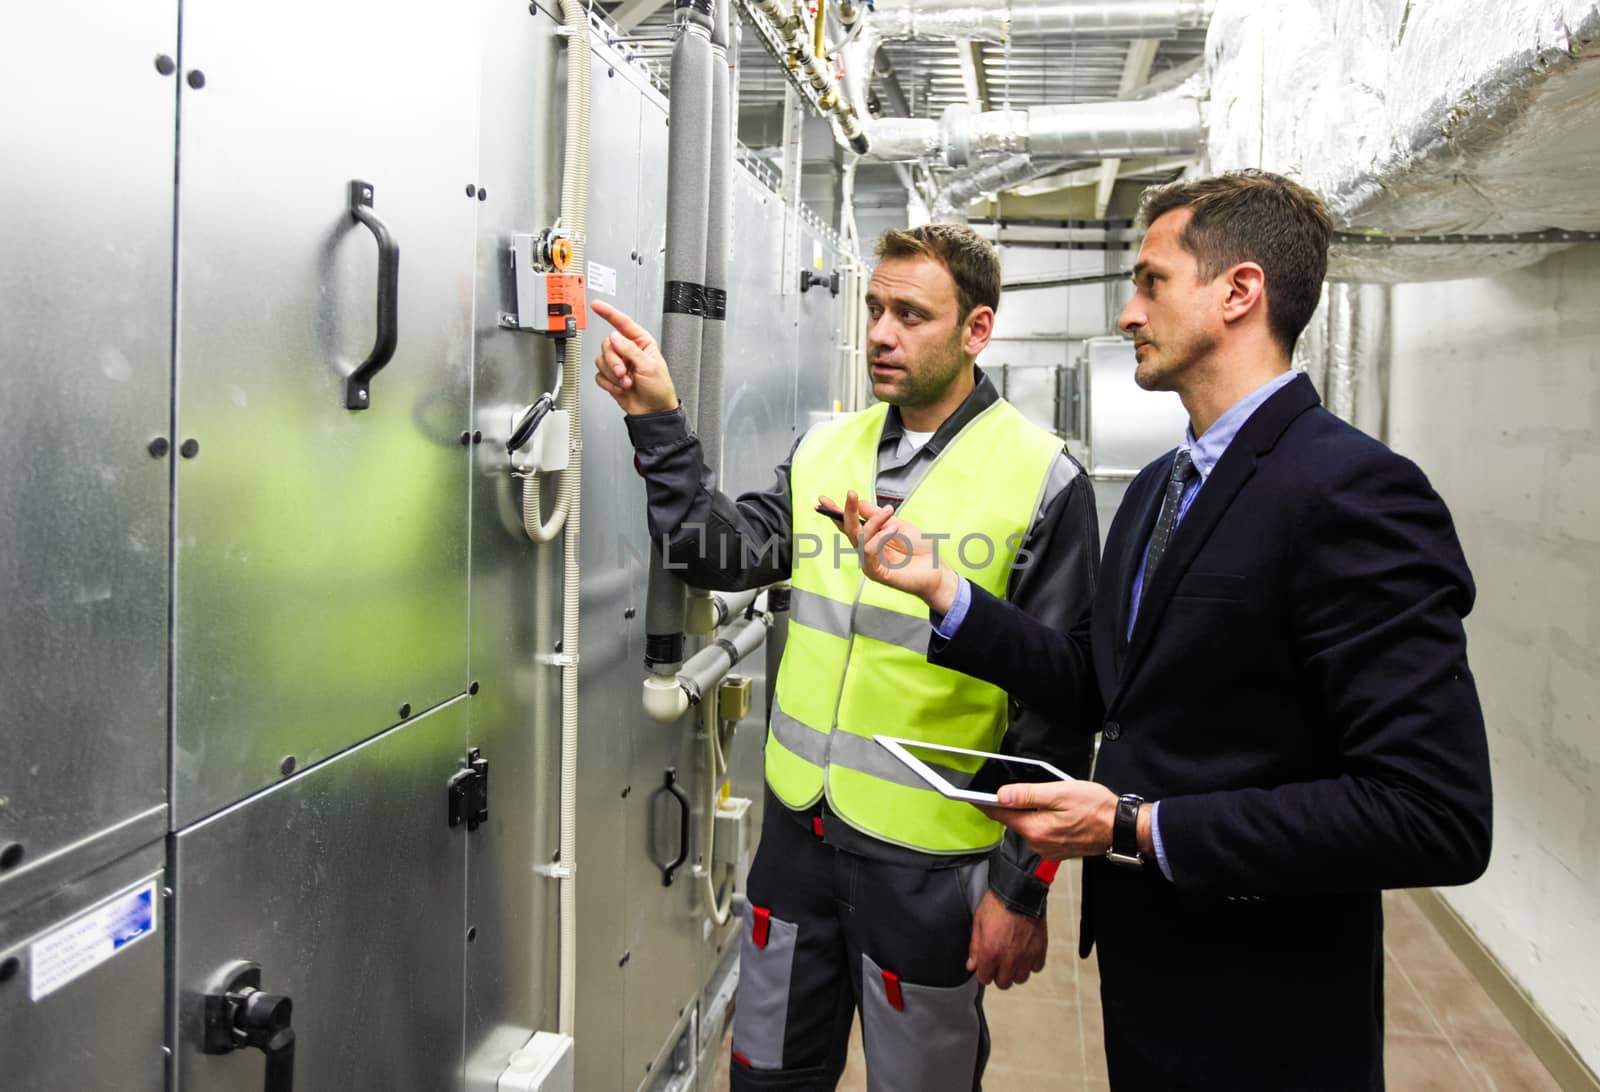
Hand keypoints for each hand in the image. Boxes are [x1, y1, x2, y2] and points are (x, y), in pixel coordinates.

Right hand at [591, 299, 678, 414]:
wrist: (653, 412)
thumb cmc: (659, 389)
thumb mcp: (649, 366)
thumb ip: (630, 350)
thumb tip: (615, 337)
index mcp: (641, 343)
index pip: (623, 323)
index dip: (609, 313)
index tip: (597, 305)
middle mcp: (628, 351)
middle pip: (608, 344)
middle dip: (613, 360)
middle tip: (623, 372)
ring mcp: (618, 364)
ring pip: (601, 360)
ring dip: (612, 374)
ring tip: (626, 382)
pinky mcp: (611, 377)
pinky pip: (599, 375)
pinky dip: (609, 383)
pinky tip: (620, 388)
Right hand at [816, 490, 960, 614]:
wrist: (936, 570)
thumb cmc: (920, 550)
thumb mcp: (898, 524)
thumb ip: (878, 516)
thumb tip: (859, 504)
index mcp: (871, 537)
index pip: (848, 524)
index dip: (835, 512)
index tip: (823, 499)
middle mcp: (867, 550)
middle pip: (849, 529)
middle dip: (847, 510)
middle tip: (851, 494)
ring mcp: (870, 562)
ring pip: (860, 538)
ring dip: (874, 522)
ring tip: (889, 513)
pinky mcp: (875, 572)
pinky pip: (870, 551)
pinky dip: (880, 537)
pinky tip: (893, 530)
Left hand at [967, 891, 1046, 988]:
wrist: (1019, 892)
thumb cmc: (997, 904)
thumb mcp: (978, 922)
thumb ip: (975, 947)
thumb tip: (972, 965)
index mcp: (990, 952)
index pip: (985, 978)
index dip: (984, 972)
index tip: (985, 965)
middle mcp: (1009, 959)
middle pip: (1003, 983)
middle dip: (999, 974)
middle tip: (999, 962)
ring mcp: (1026, 956)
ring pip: (1020, 978)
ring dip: (1015, 971)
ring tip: (1013, 957)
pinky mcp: (1039, 950)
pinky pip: (1036, 968)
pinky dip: (1031, 963)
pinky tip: (1025, 952)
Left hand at [978, 780, 1119, 861]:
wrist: (1121, 828)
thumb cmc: (1096, 808)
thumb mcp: (1060, 792)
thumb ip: (1028, 794)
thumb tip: (1001, 795)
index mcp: (1035, 828)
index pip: (999, 814)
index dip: (984, 802)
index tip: (971, 795)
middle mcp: (1038, 842)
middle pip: (1013, 820)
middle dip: (1012, 804)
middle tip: (1021, 788)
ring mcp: (1047, 848)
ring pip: (1028, 826)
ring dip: (1030, 812)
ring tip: (1049, 799)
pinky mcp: (1057, 849)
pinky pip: (1040, 832)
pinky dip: (1041, 821)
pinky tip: (1056, 812)